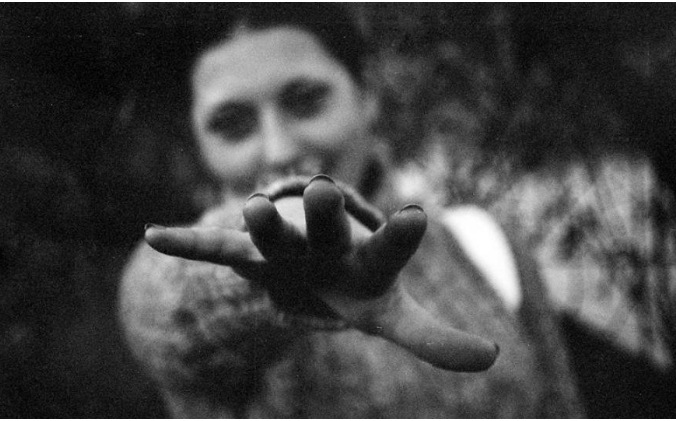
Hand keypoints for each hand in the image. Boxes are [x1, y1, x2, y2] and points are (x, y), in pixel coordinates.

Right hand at [145, 175, 498, 371]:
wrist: (306, 263)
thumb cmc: (353, 287)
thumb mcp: (390, 316)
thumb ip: (435, 337)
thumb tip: (493, 356)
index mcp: (364, 256)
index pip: (388, 248)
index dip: (399, 237)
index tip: (415, 217)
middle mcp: (325, 240)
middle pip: (327, 225)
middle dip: (323, 211)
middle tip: (323, 191)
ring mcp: (283, 245)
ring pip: (269, 231)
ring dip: (258, 223)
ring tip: (250, 211)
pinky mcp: (244, 253)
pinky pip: (213, 249)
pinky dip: (188, 244)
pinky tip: (154, 236)